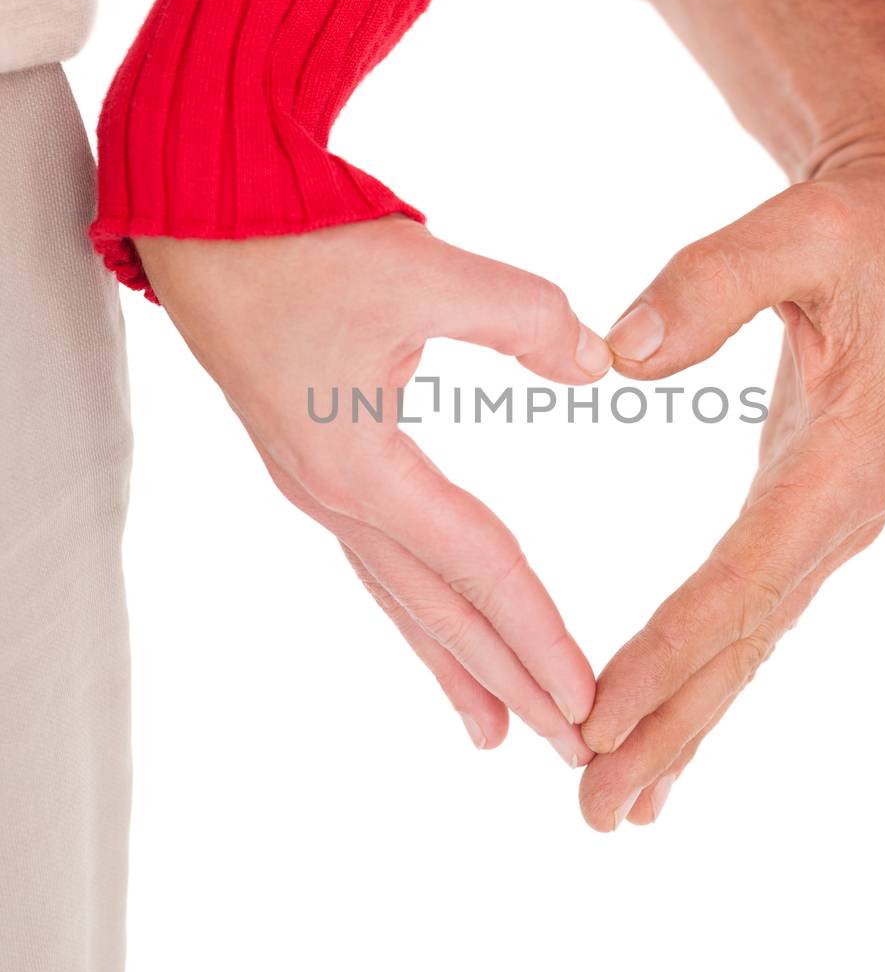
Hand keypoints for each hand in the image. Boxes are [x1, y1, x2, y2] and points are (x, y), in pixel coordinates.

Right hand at [136, 216, 610, 763]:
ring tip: (493, 730)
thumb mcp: (424, 270)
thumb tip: (599, 362)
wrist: (197, 221)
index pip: (477, 566)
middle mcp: (335, 497)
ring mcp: (317, 488)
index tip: (587, 701)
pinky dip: (416, 606)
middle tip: (568, 750)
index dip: (538, 633)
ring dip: (455, 661)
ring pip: (402, 595)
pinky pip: (377, 561)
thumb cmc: (299, 243)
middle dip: (508, 680)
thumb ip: (526, 316)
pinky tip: (434, 624)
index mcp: (361, 466)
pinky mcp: (313, 465)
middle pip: (440, 607)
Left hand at [577, 137, 884, 828]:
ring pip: (751, 642)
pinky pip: (753, 612)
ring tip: (619, 807)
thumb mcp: (799, 230)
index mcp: (841, 457)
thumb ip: (712, 283)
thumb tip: (618, 351)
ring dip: (686, 725)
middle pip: (746, 640)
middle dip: (670, 729)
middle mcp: (841, 512)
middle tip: (593, 811)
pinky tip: (672, 726)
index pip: (742, 574)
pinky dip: (709, 675)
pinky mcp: (809, 516)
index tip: (600, 716)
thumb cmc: (864, 231)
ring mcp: (830, 523)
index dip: (671, 649)